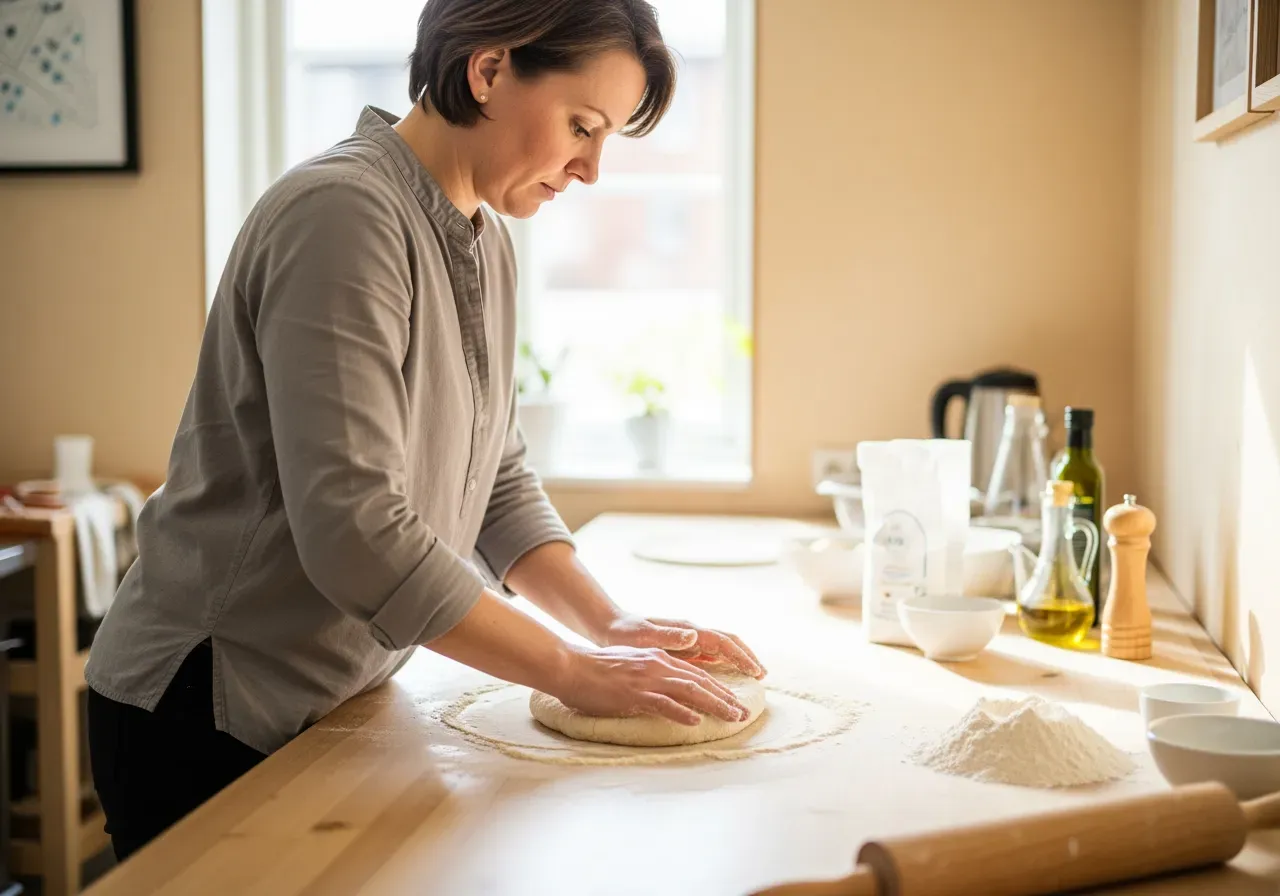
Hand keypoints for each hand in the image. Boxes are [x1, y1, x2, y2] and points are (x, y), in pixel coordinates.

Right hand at [554, 645, 751, 725]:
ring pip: (690, 691)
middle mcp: (658, 664)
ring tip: (732, 717)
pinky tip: (697, 722)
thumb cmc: (596, 670)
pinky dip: (682, 713)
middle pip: (700, 681)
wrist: (571, 666)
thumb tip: (667, 688)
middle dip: (725, 697)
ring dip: (715, 705)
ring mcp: (647, 678)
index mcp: (658, 658)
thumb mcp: (631, 664)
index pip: (695, 673)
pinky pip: (664, 704)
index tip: (733, 700)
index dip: (717, 687)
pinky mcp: (634, 693)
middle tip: (742, 713)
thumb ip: (651, 671)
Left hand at [601, 614, 765, 678]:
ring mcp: (689, 641)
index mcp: (687, 630)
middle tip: (763, 675)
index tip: (755, 670)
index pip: (722, 641)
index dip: (740, 655)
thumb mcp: (643, 636)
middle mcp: (692, 633)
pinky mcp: (683, 649)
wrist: (611, 627)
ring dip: (738, 661)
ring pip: (722, 649)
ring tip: (754, 676)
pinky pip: (710, 656)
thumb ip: (668, 635)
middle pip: (728, 642)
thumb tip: (694, 635)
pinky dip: (725, 664)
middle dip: (746, 656)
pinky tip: (728, 676)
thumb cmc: (625, 633)